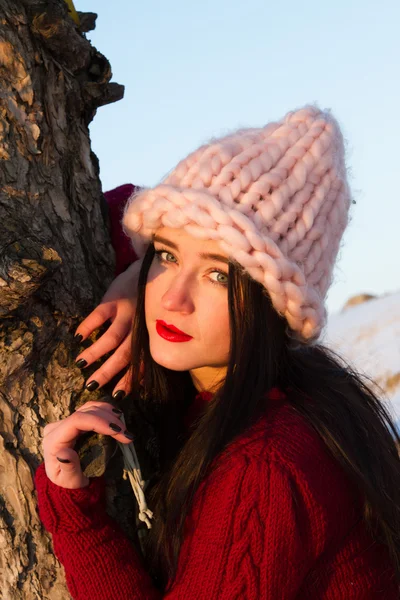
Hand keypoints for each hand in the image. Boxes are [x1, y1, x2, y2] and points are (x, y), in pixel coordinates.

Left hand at [42, 401, 133, 488]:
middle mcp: (57, 427)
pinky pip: (91, 410)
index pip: (77, 421)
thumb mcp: (69, 480)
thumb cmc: (69, 482)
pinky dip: (105, 412)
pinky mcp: (74, 420)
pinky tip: (116, 418)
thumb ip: (68, 467)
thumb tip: (64, 452)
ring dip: (109, 414)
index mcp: (53, 439)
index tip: (118, 430)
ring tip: (123, 427)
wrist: (67, 480)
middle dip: (109, 420)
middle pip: (86, 412)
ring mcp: (65, 422)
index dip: (99, 421)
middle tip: (126, 434)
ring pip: (89, 408)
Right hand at [74, 260, 141, 396]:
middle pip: (125, 354)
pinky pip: (99, 314)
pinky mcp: (114, 298)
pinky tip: (78, 337)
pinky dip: (88, 326)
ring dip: (95, 352)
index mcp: (149, 336)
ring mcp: (128, 311)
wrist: (149, 270)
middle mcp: (140, 326)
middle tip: (92, 384)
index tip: (117, 395)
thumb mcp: (150, 326)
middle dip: (108, 371)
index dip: (130, 379)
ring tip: (80, 363)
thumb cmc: (149, 305)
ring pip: (112, 336)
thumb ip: (145, 348)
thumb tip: (140, 380)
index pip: (141, 362)